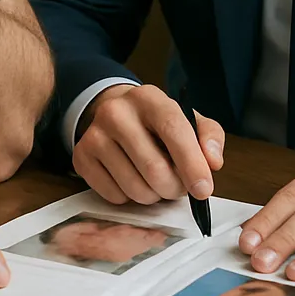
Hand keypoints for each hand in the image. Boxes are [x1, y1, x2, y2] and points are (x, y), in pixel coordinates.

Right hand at [73, 84, 224, 204]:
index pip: (173, 130)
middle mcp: (117, 112)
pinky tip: (131, 178)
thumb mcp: (189, 121)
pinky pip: (114, 196)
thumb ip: (209, 137)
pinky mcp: (82, 157)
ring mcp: (95, 134)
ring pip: (135, 188)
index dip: (191, 163)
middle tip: (178, 186)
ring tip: (155, 180)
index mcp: (149, 98)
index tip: (203, 189)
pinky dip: (129, 197)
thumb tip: (212, 162)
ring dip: (153, 196)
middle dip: (174, 188)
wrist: (116, 115)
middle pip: (154, 169)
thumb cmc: (159, 123)